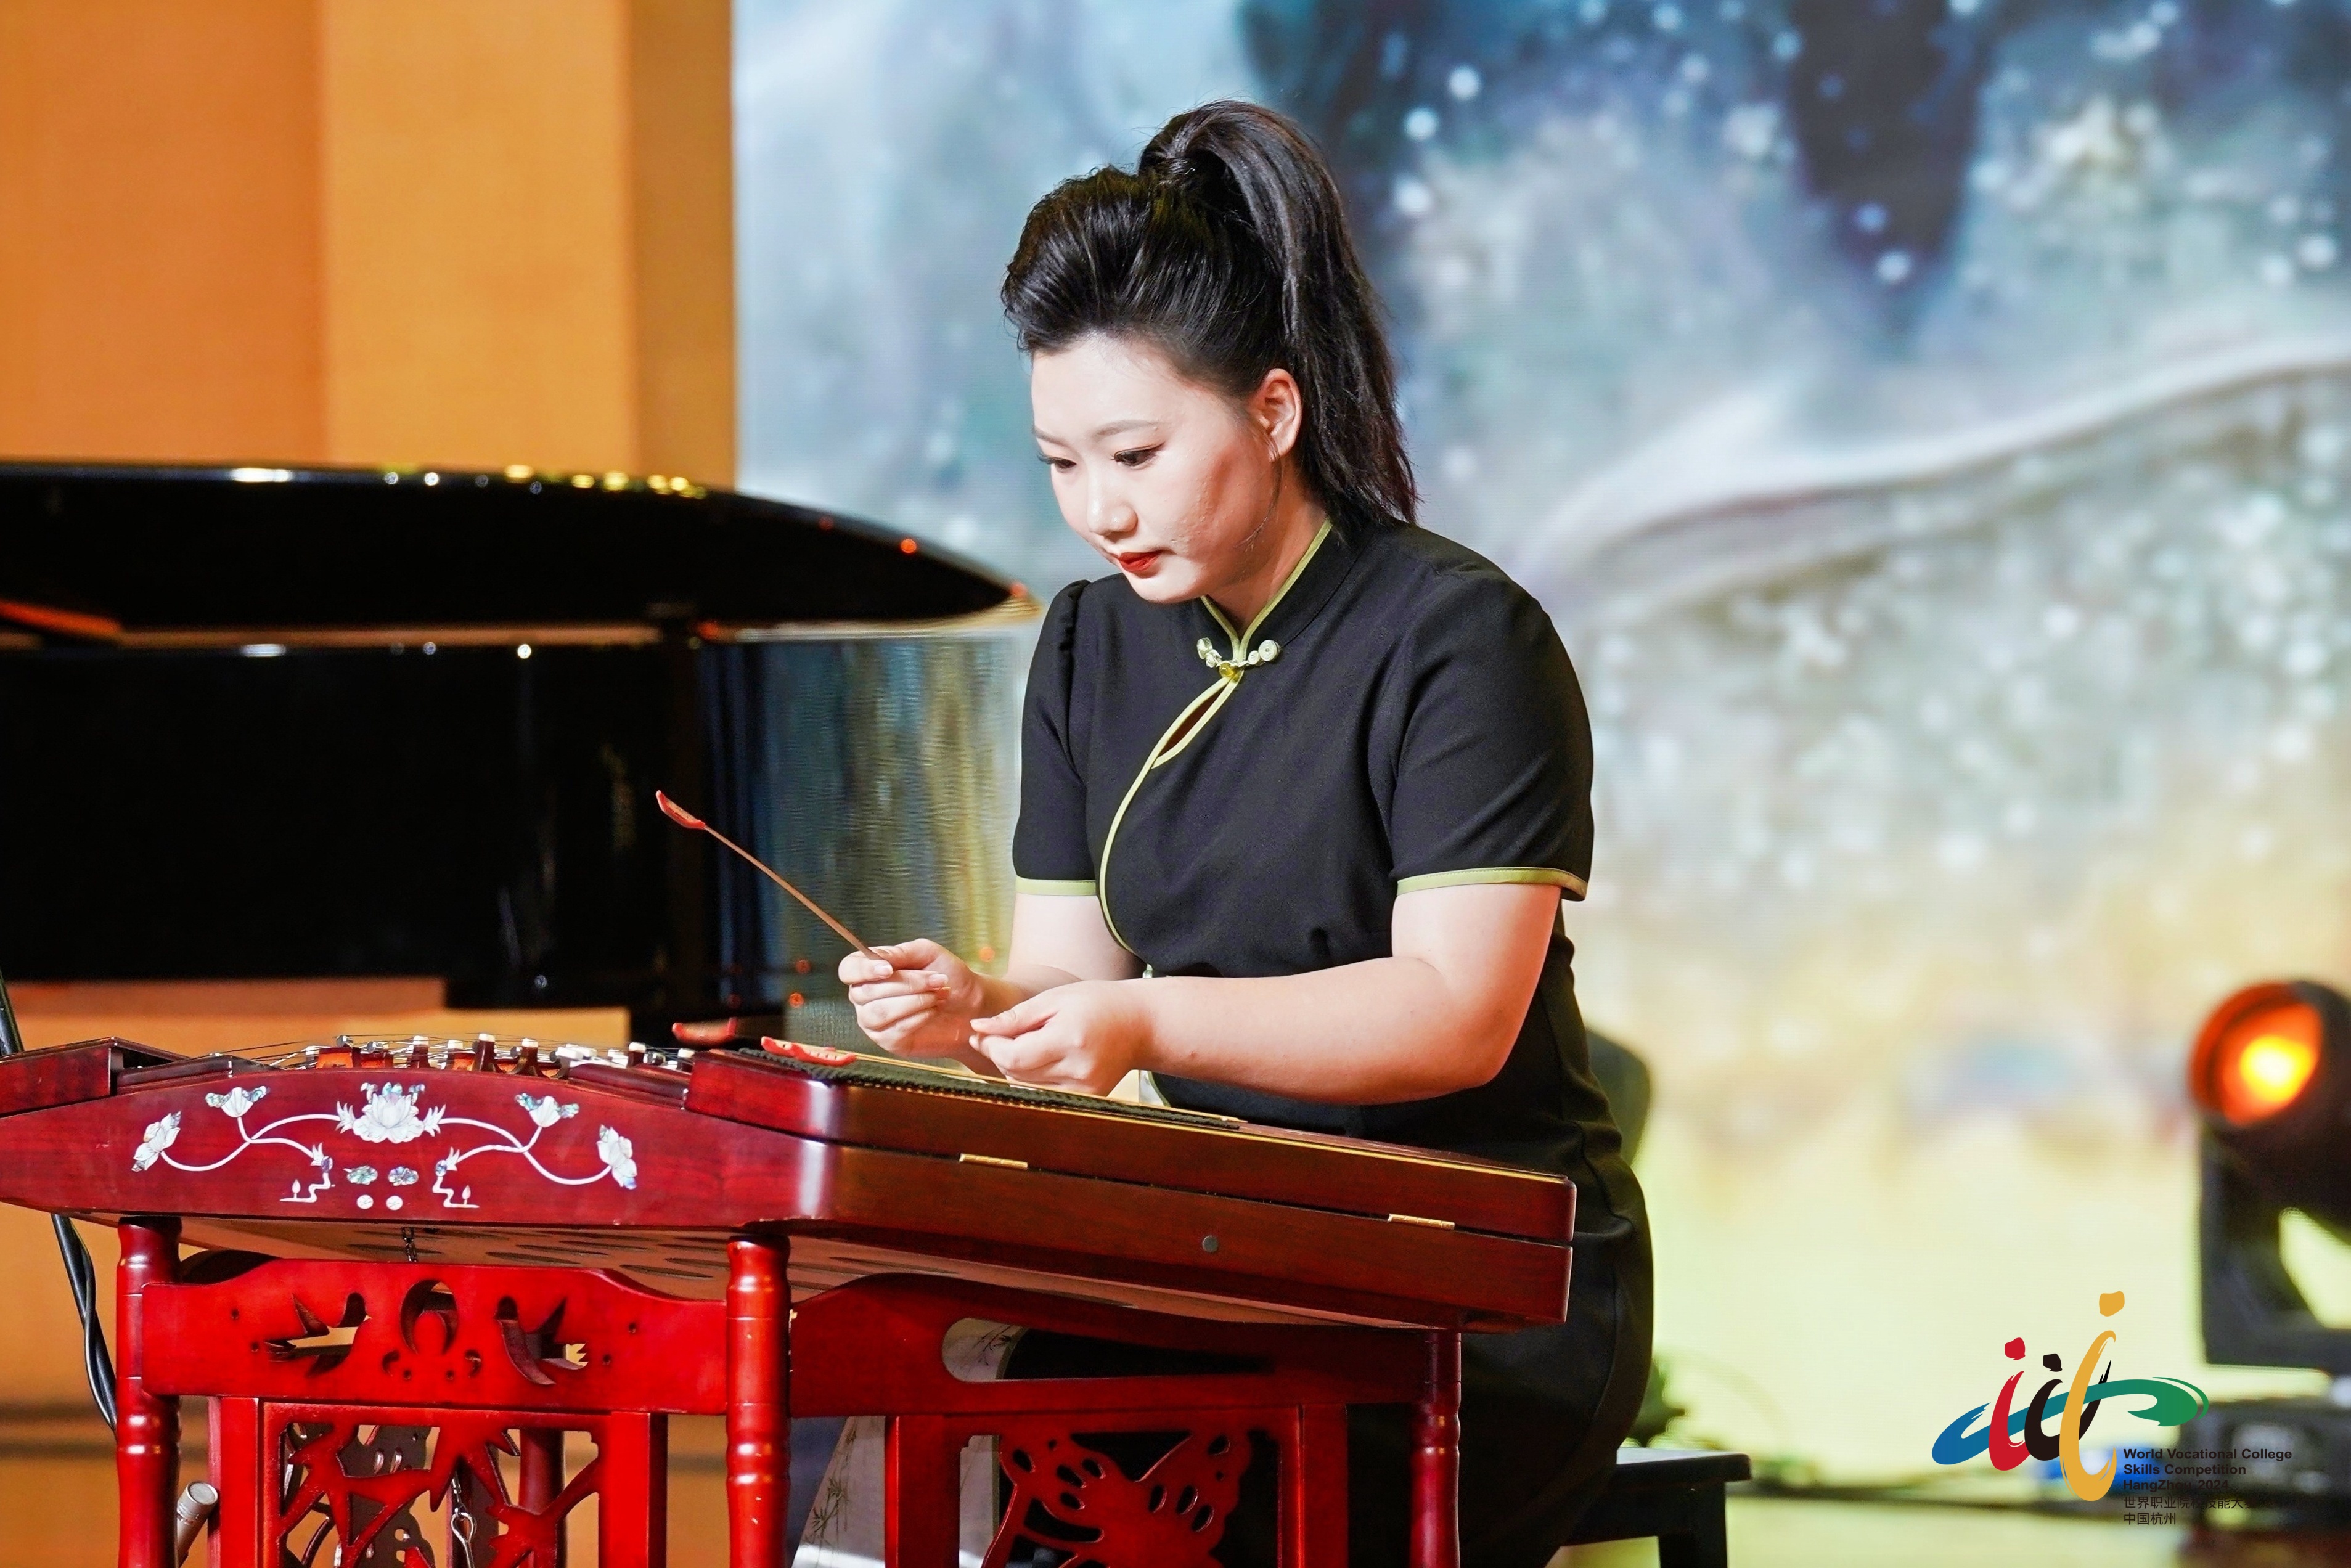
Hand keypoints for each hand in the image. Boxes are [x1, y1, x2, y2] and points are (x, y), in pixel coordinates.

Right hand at [839, 940, 987, 1056]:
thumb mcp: (927, 953)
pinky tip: (933, 1011)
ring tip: (938, 996)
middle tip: (936, 980)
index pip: (849, 969)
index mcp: (871, 972)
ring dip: (912, 1001)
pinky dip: (917, 1018)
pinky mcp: (889, 1042)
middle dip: (906, 984)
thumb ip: (900, 952)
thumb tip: (876, 958)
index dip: (863, 970)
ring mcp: (875, 1022)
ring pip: (877, 1013)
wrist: (972, 1005)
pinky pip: (893, 1031)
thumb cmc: (949, 976)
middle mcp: (866, 998)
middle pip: (865, 992)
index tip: (888, 969)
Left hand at [968, 981, 1150, 1095]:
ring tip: (1030, 1043)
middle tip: (1003, 1033)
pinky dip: (1033, 1078)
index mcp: (1070, 1041)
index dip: (990, 1047)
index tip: (981, 1033)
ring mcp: (1085, 1091)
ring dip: (1015, 1067)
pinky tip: (1042, 1058)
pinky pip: (1043, 1094)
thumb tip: (978, 1028)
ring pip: (1026, 1087)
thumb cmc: (1097, 1003)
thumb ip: (1015, 1017)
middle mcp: (1079, 1072)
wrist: (1139, 1024)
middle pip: (1016, 1074)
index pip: (1013, 1057)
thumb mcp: (1054, 999)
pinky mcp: (1087, 1100)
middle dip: (1001, 1054)